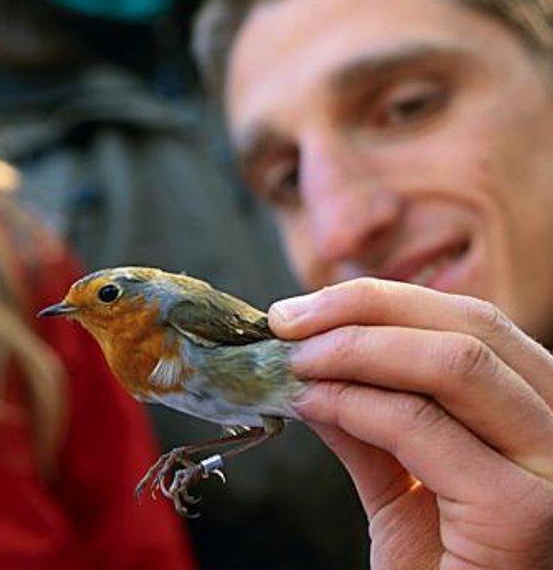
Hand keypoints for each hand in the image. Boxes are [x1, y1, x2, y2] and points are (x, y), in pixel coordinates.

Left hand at [268, 278, 552, 569]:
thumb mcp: (404, 487)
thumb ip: (371, 426)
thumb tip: (313, 369)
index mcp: (541, 413)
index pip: (472, 323)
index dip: (382, 301)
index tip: (304, 309)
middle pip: (470, 325)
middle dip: (363, 308)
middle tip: (285, 320)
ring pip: (456, 362)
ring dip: (355, 348)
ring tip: (292, 359)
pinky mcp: (525, 511)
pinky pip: (422, 427)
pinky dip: (355, 404)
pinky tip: (310, 404)